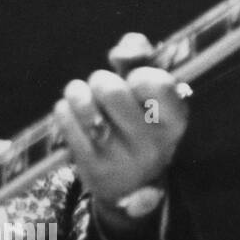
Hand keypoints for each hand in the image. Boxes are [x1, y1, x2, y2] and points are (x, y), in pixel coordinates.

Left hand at [53, 31, 189, 209]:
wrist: (130, 186)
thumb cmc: (139, 123)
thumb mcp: (150, 94)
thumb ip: (141, 58)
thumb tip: (120, 53)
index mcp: (175, 122)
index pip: (158, 84)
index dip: (139, 74)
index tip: (135, 82)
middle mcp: (153, 145)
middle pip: (111, 91)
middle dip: (101, 80)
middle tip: (102, 89)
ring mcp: (122, 160)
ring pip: (84, 103)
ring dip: (77, 92)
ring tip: (82, 97)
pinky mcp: (93, 169)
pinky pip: (66, 120)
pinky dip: (65, 110)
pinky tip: (73, 114)